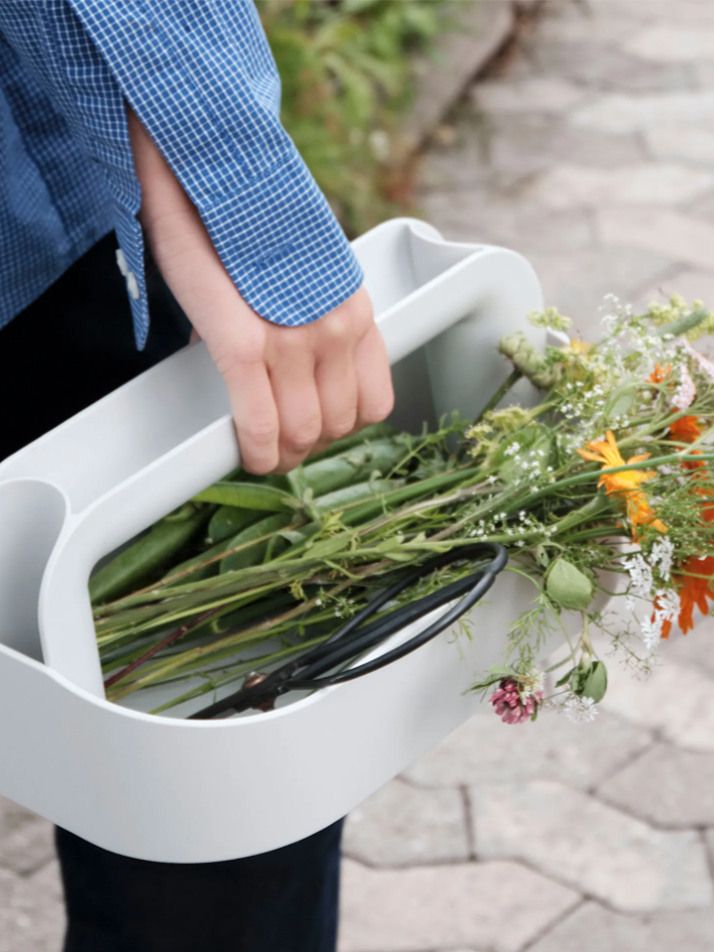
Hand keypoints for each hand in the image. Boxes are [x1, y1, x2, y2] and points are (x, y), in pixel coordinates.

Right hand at [127, 108, 393, 473]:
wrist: (204, 158)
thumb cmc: (246, 210)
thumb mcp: (302, 266)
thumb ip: (309, 317)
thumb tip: (290, 364)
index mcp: (354, 308)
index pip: (374, 402)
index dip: (341, 427)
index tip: (313, 426)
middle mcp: (336, 326)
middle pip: (337, 426)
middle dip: (307, 446)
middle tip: (279, 445)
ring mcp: (294, 336)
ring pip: (304, 433)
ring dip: (281, 454)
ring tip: (261, 448)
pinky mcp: (244, 342)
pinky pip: (259, 423)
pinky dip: (254, 450)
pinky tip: (245, 453)